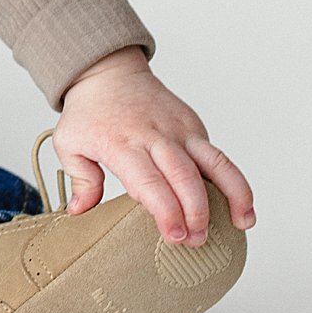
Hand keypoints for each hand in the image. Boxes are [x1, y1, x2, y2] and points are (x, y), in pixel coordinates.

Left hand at [54, 47, 257, 247]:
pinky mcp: (193, 127)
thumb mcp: (68, 142)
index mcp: (122, 143)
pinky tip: (242, 205)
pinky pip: (218, 156)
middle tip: (197, 239)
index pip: (149, 181)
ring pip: (215, 162)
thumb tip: (80, 212)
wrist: (108, 72)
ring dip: (233, 194)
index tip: (175, 235)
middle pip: (185, 176)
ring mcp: (179, 130)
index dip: (166, 211)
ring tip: (242, 223)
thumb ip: (79, 179)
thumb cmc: (89, 111)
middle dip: (196, 212)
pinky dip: (234, 180)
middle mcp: (155, 136)